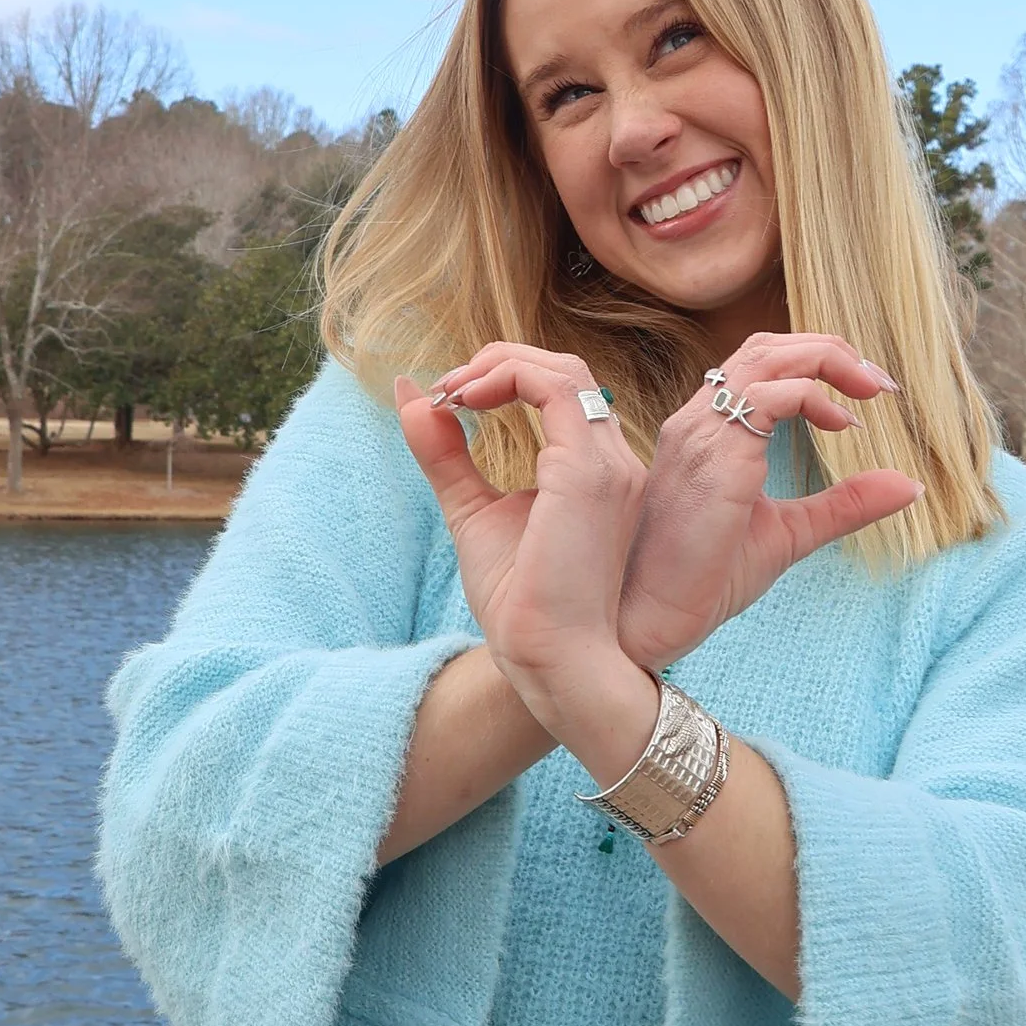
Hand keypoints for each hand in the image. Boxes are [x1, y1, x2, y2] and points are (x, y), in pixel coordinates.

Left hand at [393, 348, 653, 770]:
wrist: (551, 663)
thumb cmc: (524, 604)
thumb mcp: (473, 514)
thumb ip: (447, 456)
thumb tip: (412, 399)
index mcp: (594, 471)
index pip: (561, 390)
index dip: (503, 378)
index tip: (449, 402)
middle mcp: (612, 461)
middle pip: (565, 369)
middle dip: (498, 362)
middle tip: (445, 388)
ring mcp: (608, 464)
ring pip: (563, 370)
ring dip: (499, 365)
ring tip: (453, 391)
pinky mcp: (590, 473)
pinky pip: (555, 390)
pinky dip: (507, 379)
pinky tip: (465, 402)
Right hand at [616, 332, 921, 667]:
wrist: (650, 619)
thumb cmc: (705, 578)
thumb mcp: (792, 532)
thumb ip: (846, 504)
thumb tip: (910, 485)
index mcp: (709, 430)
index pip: (760, 361)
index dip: (818, 360)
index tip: (868, 393)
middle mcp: (699, 421)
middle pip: (766, 346)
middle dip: (830, 350)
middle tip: (879, 382)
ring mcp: (701, 433)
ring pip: (765, 357)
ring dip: (827, 361)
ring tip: (870, 388)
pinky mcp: (712, 456)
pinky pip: (765, 397)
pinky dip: (812, 396)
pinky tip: (842, 425)